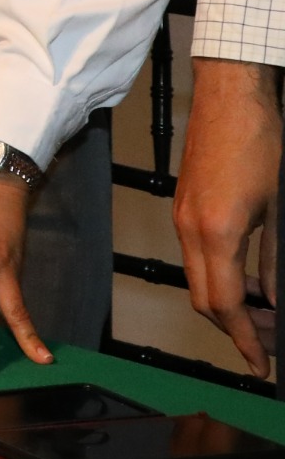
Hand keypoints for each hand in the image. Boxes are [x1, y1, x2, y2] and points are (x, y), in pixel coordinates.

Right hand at [175, 57, 282, 374]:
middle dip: (234, 328)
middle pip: (202, 298)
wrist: (229, 96)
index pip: (224, 303)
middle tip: (268, 343)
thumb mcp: (279, 209)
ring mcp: (182, 217)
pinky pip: (196, 257)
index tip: (261, 362)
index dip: (244, 339)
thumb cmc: (259, 141)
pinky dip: (218, 278)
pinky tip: (247, 279)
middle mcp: (190, 229)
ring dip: (226, 304)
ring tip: (264, 314)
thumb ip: (273, 260)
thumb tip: (274, 300)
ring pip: (196, 280)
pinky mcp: (184, 206)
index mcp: (217, 232)